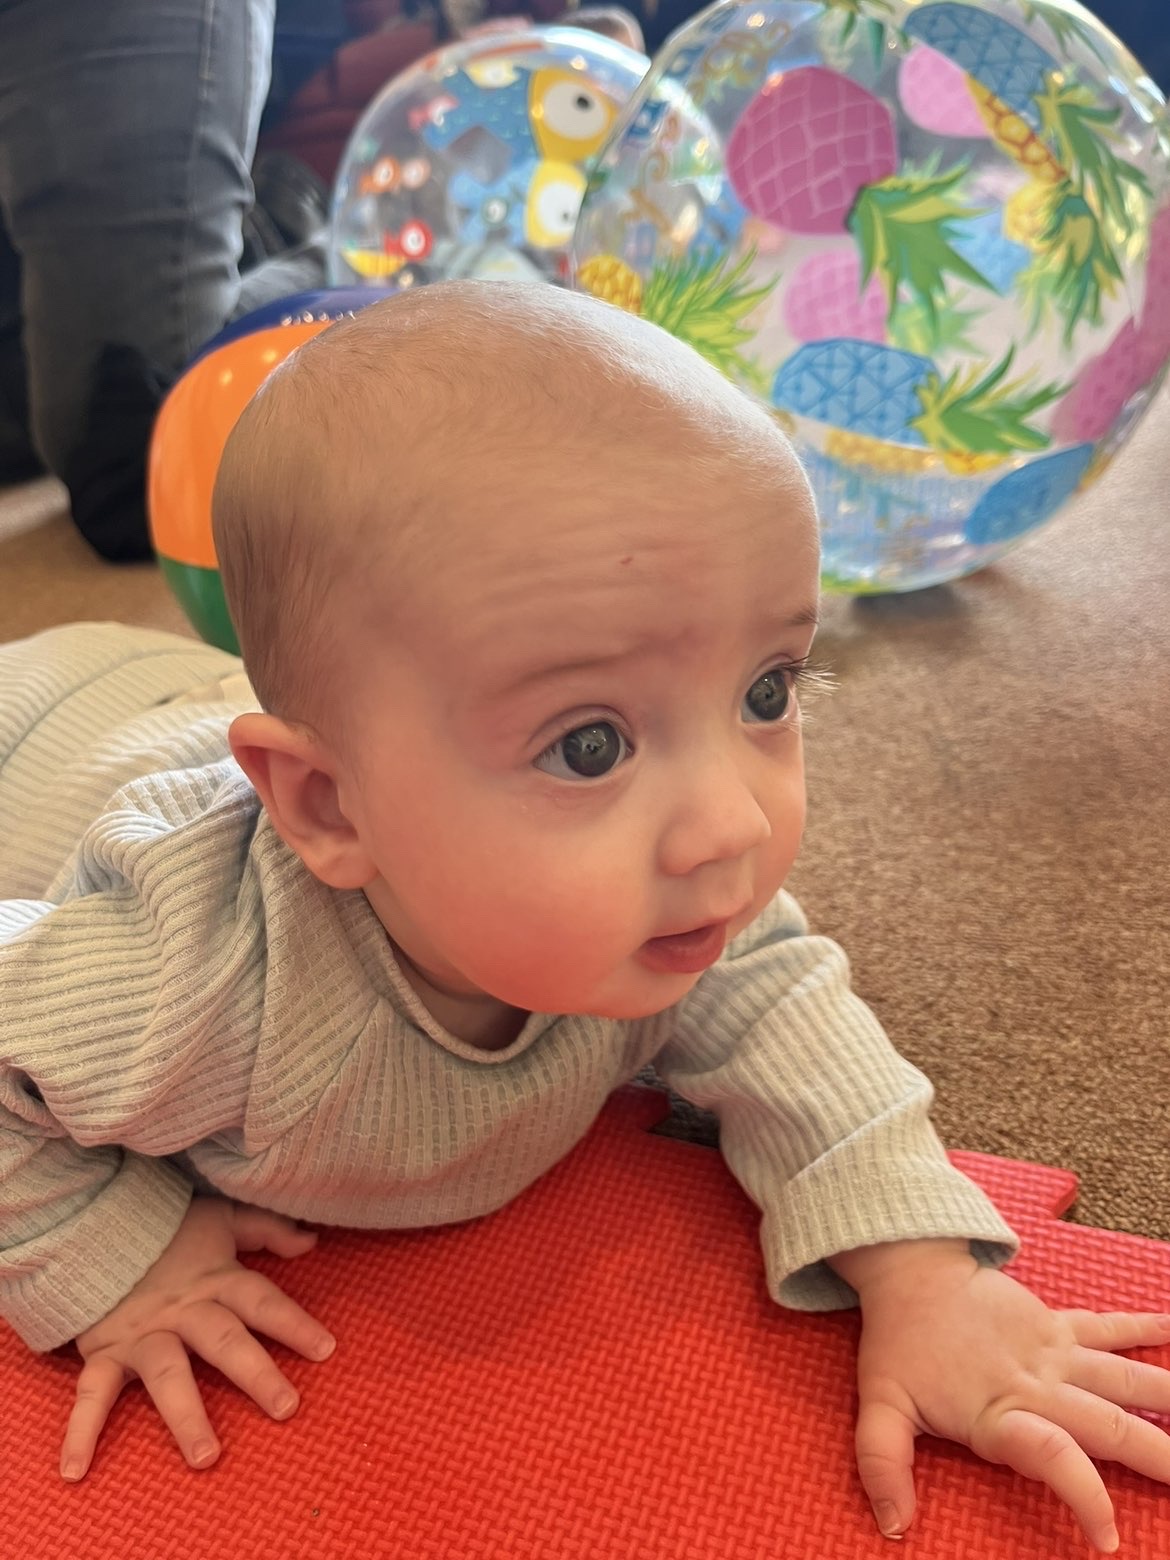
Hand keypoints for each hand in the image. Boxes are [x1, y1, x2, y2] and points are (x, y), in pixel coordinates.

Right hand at [60, 1196, 334, 1481]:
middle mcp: (183, 1310)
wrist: (94, 1225)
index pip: (262, 1301)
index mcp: (216, 1279)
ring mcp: (142, 1334)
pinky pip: (92, 1393)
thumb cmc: (167, 1230)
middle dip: (256, 1374)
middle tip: (287, 1408)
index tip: (326, 1351)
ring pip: (168, 1374)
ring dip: (187, 1416)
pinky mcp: (104, 1352)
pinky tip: (76, 1470)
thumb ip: (266, 1229)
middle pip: (224, 1340)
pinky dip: (81, 1432)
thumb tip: (311, 1242)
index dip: (294, 1323)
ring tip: (207, 1457)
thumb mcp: (220, 1219)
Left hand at [837, 1241, 1169, 1551]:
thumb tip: (892, 1525)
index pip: (1052, 1457)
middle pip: (1109, 1425)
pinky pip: (1108, 1327)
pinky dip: (1145, 1327)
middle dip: (1158, 1457)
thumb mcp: (879, 1407)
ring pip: (1123, 1377)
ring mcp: (1053, 1350)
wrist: (909, 1269)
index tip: (1109, 1538)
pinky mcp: (1057, 1324)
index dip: (1085, 1497)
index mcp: (999, 1412)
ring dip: (1166, 1397)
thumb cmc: (897, 1343)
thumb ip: (882, 1464)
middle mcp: (1037, 1383)